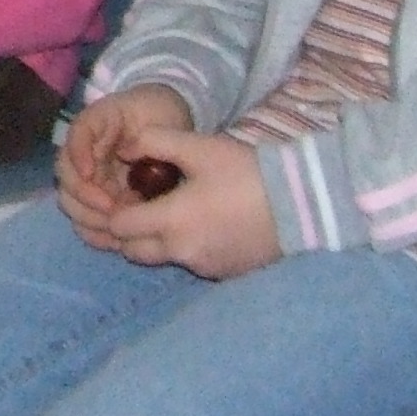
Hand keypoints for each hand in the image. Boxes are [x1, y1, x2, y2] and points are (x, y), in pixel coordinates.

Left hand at [61, 118, 281, 279]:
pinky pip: (192, 263)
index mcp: (171, 221)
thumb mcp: (198, 147)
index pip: (119, 228)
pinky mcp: (225, 273)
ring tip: (172, 212)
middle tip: (141, 207)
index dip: (115, 211)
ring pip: (163, 258)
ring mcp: (205, 266)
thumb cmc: (246, 171)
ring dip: (157, 241)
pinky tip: (202, 225)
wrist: (301, 202)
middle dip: (130, 232)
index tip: (126, 195)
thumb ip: (153, 142)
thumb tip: (123, 148)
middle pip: (134, 251)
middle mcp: (182, 251)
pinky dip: (186, 248)